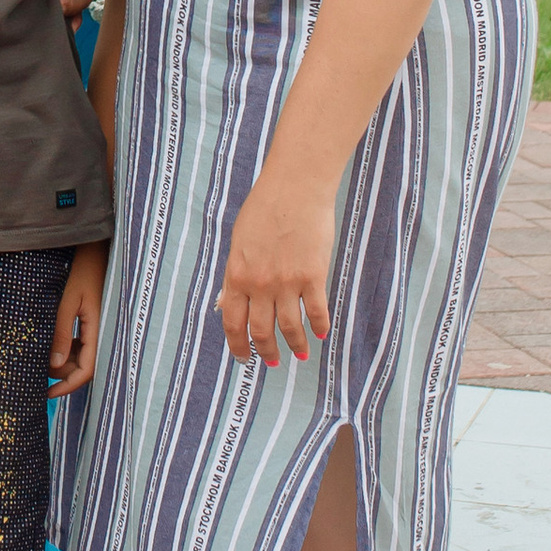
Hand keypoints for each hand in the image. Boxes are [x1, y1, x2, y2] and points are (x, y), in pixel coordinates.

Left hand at [49, 244, 107, 395]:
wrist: (96, 250)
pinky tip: (54, 342)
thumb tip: (54, 364)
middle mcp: (103, 333)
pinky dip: (68, 348)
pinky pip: (83, 344)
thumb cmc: (82, 271)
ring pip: (83, 356)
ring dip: (64, 360)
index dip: (68, 385)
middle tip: (37, 369)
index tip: (48, 393)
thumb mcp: (67, 301)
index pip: (87, 370)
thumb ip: (62, 332)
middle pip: (85, 366)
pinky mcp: (95, 321)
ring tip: (42, 354)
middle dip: (62, 373)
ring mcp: (99, 328)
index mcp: (99, 331)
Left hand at [218, 172, 332, 366]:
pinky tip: (320, 333)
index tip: (243, 357)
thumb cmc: (265, 209)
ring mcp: (287, 281)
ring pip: (290, 327)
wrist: (295, 188)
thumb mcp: (239, 241)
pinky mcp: (313, 275)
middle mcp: (260, 284)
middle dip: (266, 352)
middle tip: (272, 362)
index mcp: (237, 274)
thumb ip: (237, 273)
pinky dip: (319, 326)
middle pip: (261, 331)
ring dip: (295, 345)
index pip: (233, 322)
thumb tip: (230, 301)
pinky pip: (316, 310)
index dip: (237, 345)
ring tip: (299, 354)